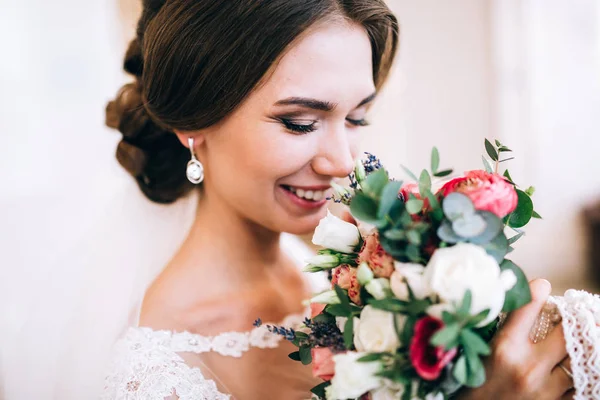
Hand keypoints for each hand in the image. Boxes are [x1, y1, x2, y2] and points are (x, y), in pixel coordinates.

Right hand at [458, 279, 573, 399]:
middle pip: (567, 332)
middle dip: (571, 320)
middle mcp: (527, 367)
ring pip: (579, 359)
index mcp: (504, 347)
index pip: (528, 306)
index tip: (543, 286)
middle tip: (572, 313)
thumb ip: (503, 326)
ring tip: (579, 335)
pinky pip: (580, 385)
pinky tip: (574, 363)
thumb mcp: (481, 349)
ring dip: (579, 346)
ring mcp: (545, 390)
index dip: (538, 290)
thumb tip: (522, 298)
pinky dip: (579, 372)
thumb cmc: (473, 381)